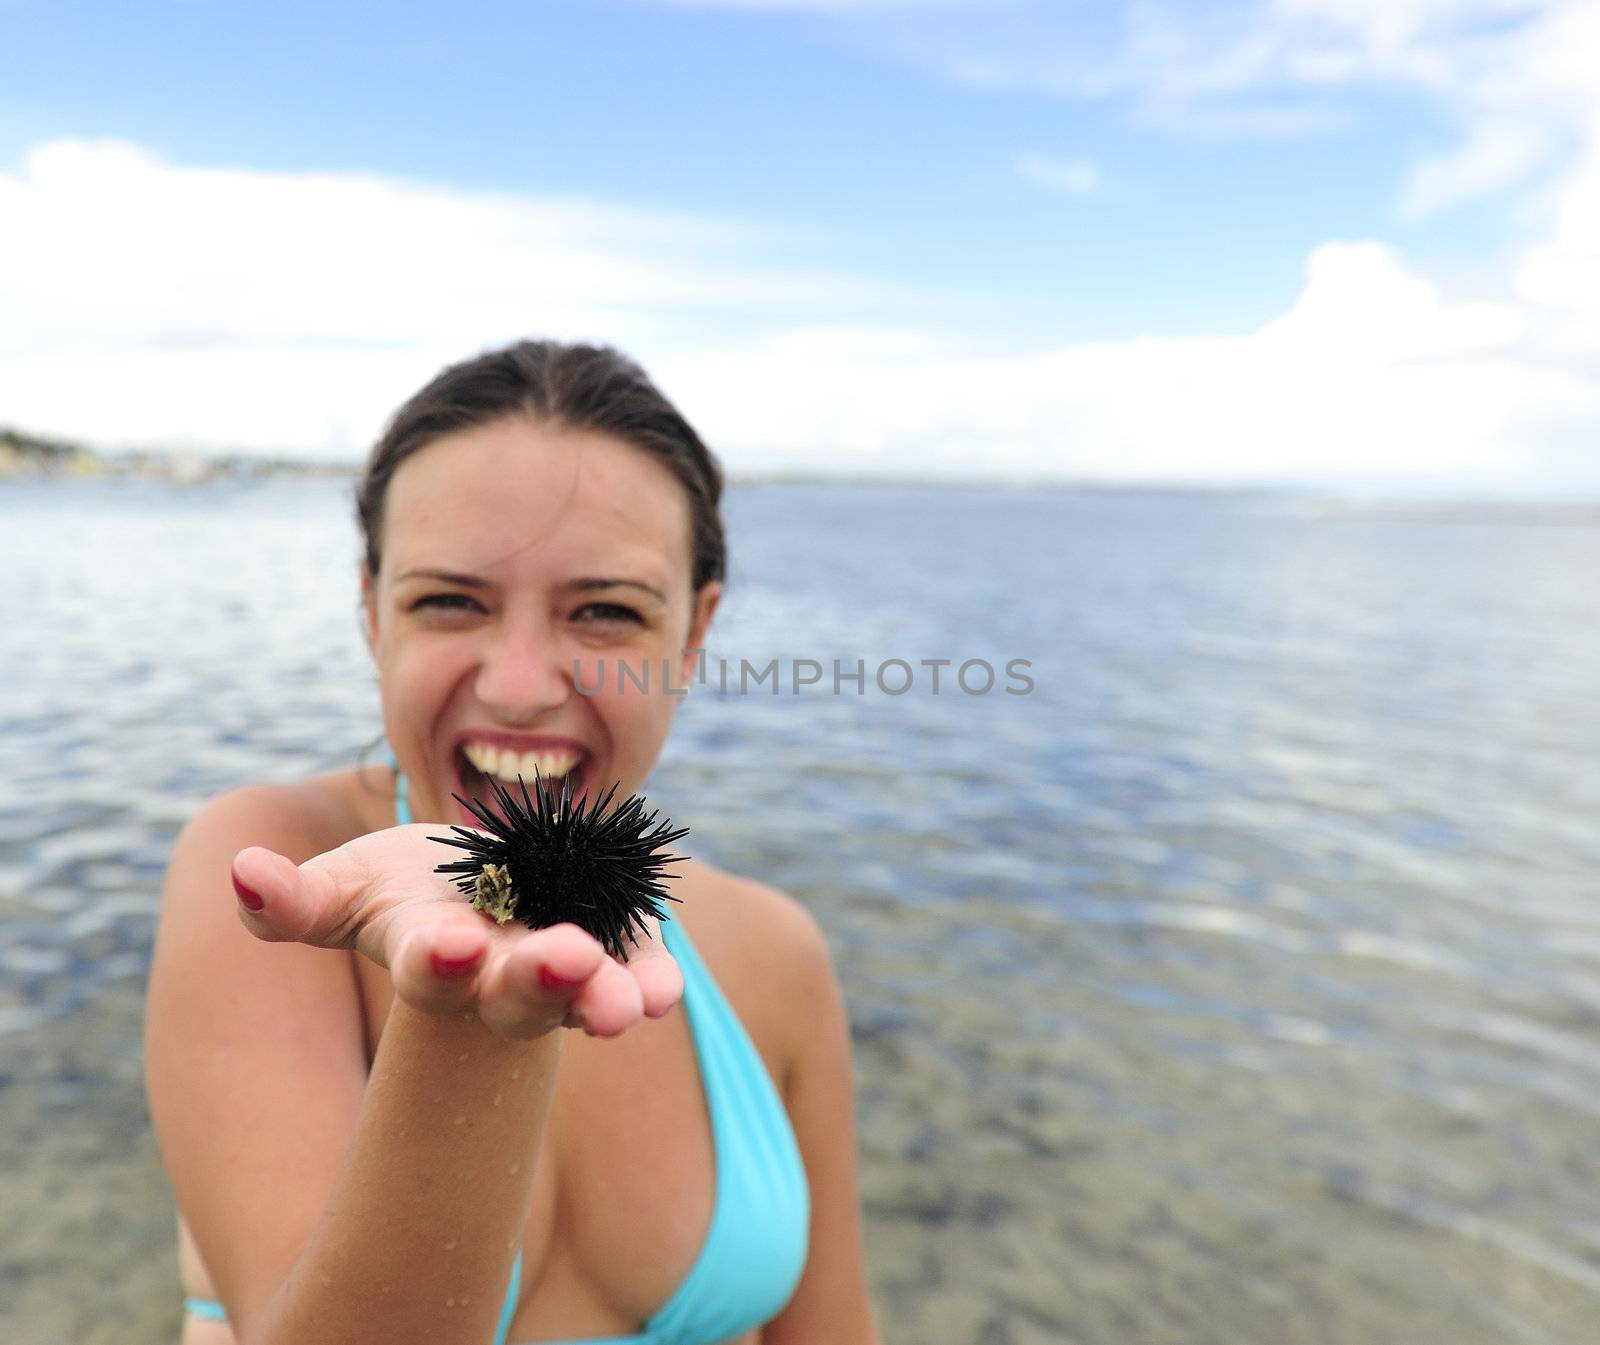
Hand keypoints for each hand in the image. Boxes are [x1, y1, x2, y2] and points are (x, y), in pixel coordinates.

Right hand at [230, 823, 683, 1038]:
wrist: (490, 890)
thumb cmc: (410, 893)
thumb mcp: (351, 887)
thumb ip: (297, 899)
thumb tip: (242, 872)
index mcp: (435, 958)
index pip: (434, 968)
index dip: (440, 959)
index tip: (450, 943)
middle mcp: (501, 977)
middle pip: (518, 992)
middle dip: (538, 980)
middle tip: (565, 961)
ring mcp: (564, 967)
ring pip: (585, 992)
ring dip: (604, 996)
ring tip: (627, 1005)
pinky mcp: (620, 947)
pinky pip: (641, 971)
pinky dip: (653, 981)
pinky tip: (662, 992)